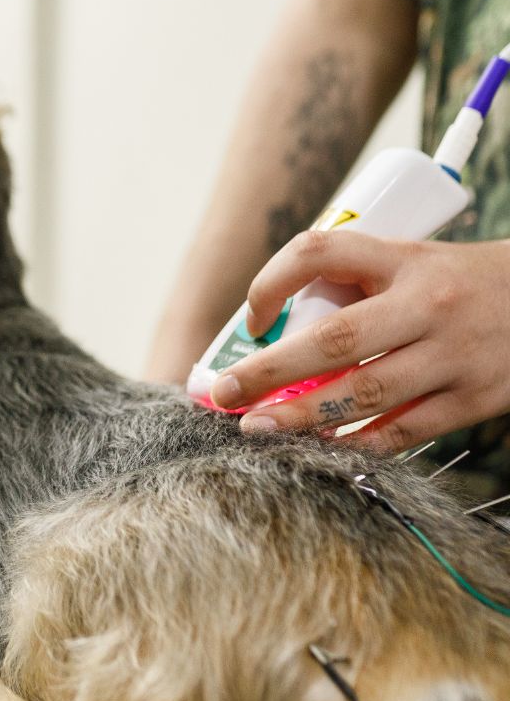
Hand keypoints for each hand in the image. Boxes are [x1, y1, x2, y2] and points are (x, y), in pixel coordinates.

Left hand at [208, 231, 509, 450]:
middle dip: (270, 370)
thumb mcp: (410, 262)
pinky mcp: (475, 398)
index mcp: (403, 259)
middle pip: (335, 340)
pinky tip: (320, 447)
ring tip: (258, 428)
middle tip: (225, 392)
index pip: (319, 253)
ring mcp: (453, 355)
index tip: (252, 320)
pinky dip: (358, 442)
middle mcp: (428, 304)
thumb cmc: (460, 283)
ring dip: (303, 415)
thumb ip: (353, 286)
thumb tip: (276, 334)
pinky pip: (405, 429)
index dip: (270, 282)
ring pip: (365, 393)